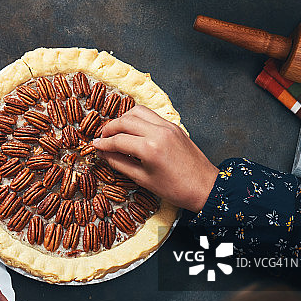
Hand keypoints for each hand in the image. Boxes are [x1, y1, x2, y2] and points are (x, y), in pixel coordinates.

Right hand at [92, 105, 217, 211]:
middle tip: (102, 138)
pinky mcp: (173, 126)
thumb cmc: (175, 188)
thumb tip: (104, 153)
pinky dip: (137, 119)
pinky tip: (133, 130)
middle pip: (125, 121)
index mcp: (150, 148)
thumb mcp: (143, 179)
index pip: (118, 140)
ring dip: (123, 119)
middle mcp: (158, 132)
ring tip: (117, 131)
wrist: (205, 186)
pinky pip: (150, 115)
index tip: (94, 146)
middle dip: (109, 128)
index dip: (103, 143)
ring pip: (137, 111)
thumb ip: (120, 163)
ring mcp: (167, 126)